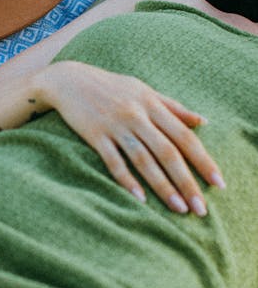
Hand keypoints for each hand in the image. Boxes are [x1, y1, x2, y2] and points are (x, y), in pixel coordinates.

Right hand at [33, 60, 223, 215]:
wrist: (68, 79)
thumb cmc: (110, 86)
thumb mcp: (143, 90)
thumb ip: (173, 106)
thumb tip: (202, 121)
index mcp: (152, 104)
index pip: (184, 136)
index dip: (203, 160)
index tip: (219, 183)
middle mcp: (136, 115)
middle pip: (168, 152)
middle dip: (187, 182)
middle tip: (201, 209)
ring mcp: (115, 125)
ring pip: (144, 160)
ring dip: (163, 186)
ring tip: (178, 208)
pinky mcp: (95, 135)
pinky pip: (113, 161)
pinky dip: (127, 180)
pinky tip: (140, 199)